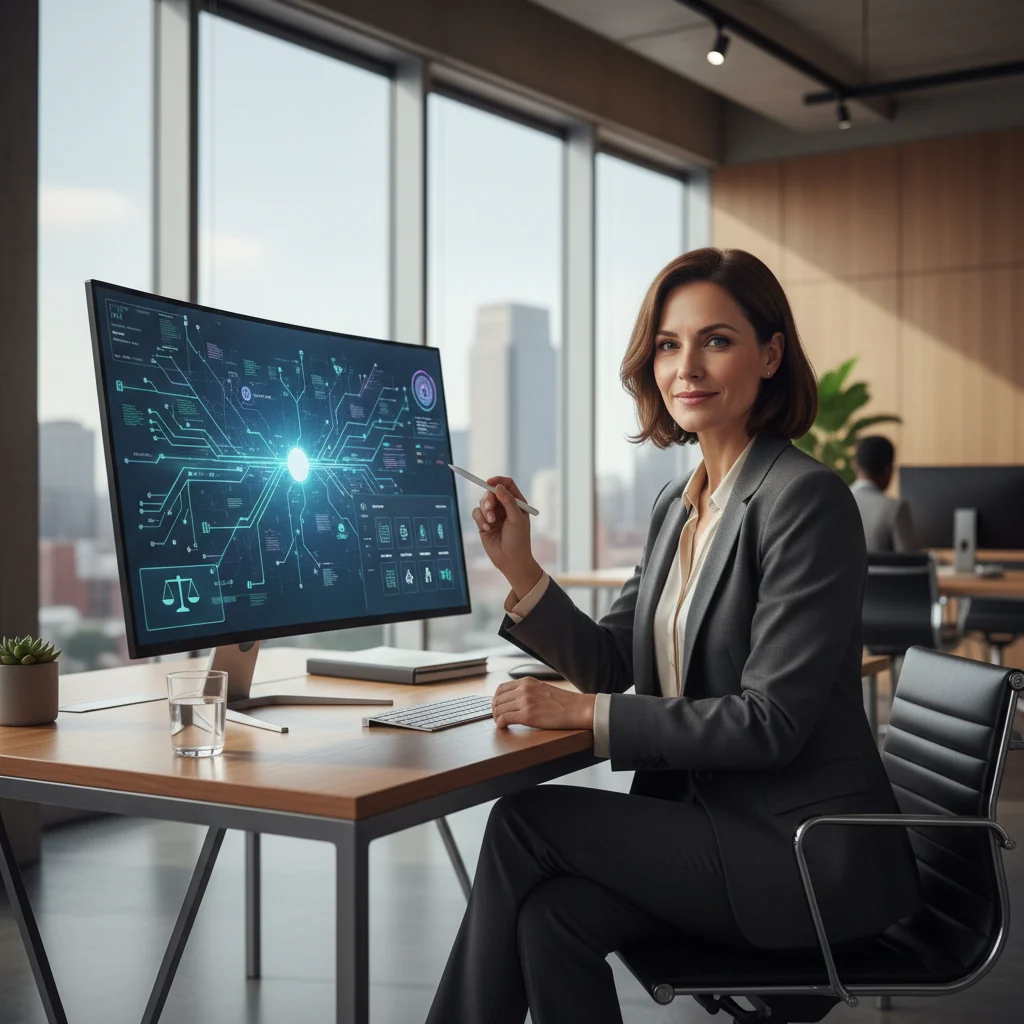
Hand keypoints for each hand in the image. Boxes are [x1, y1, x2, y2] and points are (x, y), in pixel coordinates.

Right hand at [471, 476, 540, 596]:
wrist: (510, 560)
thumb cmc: (518, 540)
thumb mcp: (516, 518)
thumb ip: (508, 501)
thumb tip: (497, 486)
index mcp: (517, 503)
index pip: (507, 484)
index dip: (498, 481)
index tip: (489, 482)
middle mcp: (505, 506)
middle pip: (492, 491)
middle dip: (489, 499)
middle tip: (490, 507)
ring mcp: (494, 514)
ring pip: (482, 502)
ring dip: (485, 511)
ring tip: (491, 523)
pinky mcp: (484, 523)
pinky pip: (476, 513)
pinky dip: (480, 520)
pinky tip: (487, 529)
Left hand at [492, 677, 595, 731]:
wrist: (578, 709)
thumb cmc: (563, 702)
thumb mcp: (542, 689)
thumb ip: (528, 691)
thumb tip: (514, 700)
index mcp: (527, 681)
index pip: (501, 688)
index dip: (496, 699)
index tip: (498, 707)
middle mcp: (523, 689)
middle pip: (498, 699)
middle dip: (495, 710)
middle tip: (497, 718)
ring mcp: (525, 702)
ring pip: (499, 709)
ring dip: (497, 717)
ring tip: (501, 723)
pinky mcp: (527, 715)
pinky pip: (504, 719)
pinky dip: (500, 724)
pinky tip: (503, 727)